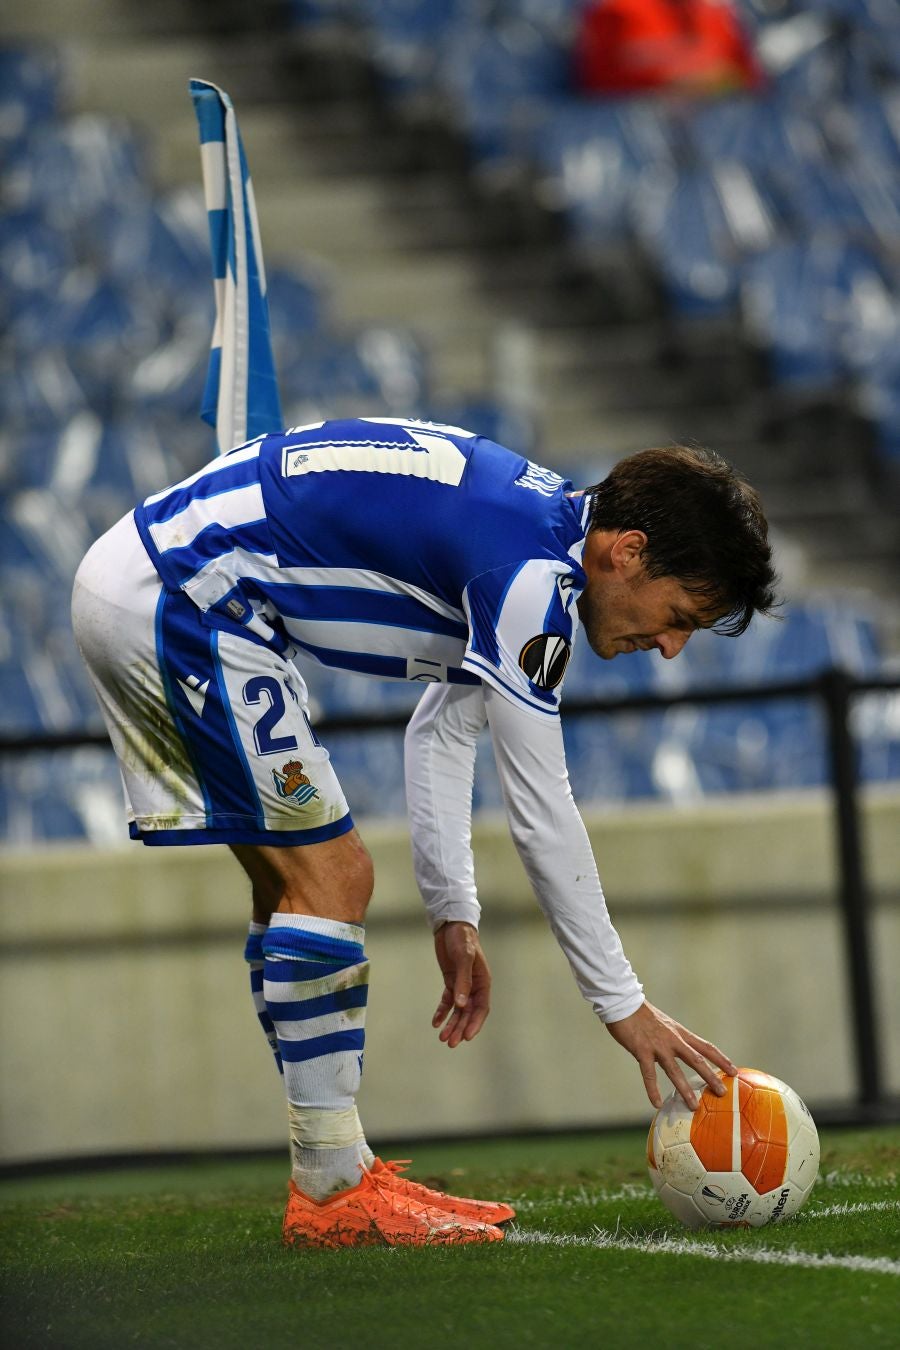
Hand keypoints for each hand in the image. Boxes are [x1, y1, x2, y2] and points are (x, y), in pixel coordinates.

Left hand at [432, 922, 491, 1047]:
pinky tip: (435, 1022)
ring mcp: (462, 985)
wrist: (451, 925)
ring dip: (451, 1023)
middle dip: (460, 1028)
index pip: (481, 1008)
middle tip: (450, 1042)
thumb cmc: (462, 939)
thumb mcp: (464, 958)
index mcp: (483, 982)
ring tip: (442, 1038)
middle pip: (468, 1013)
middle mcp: (474, 986)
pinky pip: (447, 1001)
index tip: (466, 1037)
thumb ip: (463, 981)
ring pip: (458, 1010)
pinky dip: (442, 1012)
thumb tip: (461, 1004)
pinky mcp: (451, 981)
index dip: (474, 1023)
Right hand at [605, 1001, 736, 1109]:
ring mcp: (657, 1046)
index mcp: (680, 1033)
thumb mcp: (665, 1025)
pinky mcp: (641, 1050)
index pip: (706, 1047)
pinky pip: (649, 1074)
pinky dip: (653, 1090)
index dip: (721, 1059)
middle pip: (697, 1060)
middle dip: (711, 1077)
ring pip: (675, 1070)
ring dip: (685, 1089)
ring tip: (693, 1106)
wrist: (623, 1003)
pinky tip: (657, 1103)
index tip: (734, 1071)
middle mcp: (673, 1039)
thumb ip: (673, 1039)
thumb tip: (682, 1052)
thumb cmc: (642, 1015)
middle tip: (723, 1093)